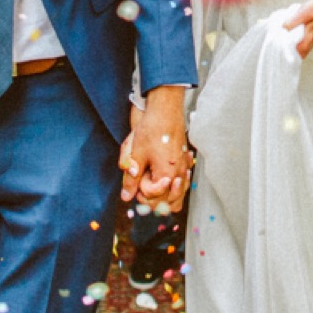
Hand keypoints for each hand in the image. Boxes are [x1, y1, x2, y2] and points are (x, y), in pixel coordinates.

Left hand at [121, 87, 190, 211]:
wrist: (165, 111)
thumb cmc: (151, 131)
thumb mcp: (136, 156)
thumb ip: (132, 179)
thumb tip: (126, 196)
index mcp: (166, 175)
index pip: (154, 198)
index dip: (141, 192)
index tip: (136, 181)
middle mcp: (179, 175)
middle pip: (169, 202)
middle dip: (154, 198)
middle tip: (142, 186)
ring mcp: (184, 168)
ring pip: (179, 195)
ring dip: (167, 195)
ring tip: (154, 185)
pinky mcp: (186, 161)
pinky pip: (184, 182)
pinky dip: (176, 185)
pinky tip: (167, 178)